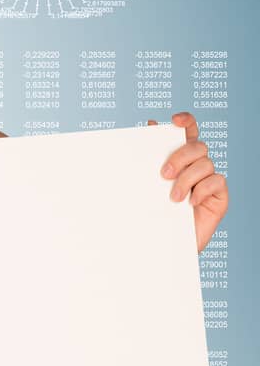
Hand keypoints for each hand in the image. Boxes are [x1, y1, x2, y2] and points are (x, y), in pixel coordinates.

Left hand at [148, 111, 228, 252]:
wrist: (162, 245)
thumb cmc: (153, 213)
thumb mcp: (146, 186)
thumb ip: (149, 159)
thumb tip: (148, 126)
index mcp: (179, 159)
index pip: (188, 132)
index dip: (186, 121)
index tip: (174, 120)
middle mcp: (196, 166)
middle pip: (197, 146)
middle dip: (180, 156)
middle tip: (163, 175)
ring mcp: (209, 181)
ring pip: (205, 163)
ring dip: (187, 178)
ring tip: (172, 197)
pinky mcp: (219, 197)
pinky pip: (217, 181)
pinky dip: (202, 189)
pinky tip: (190, 202)